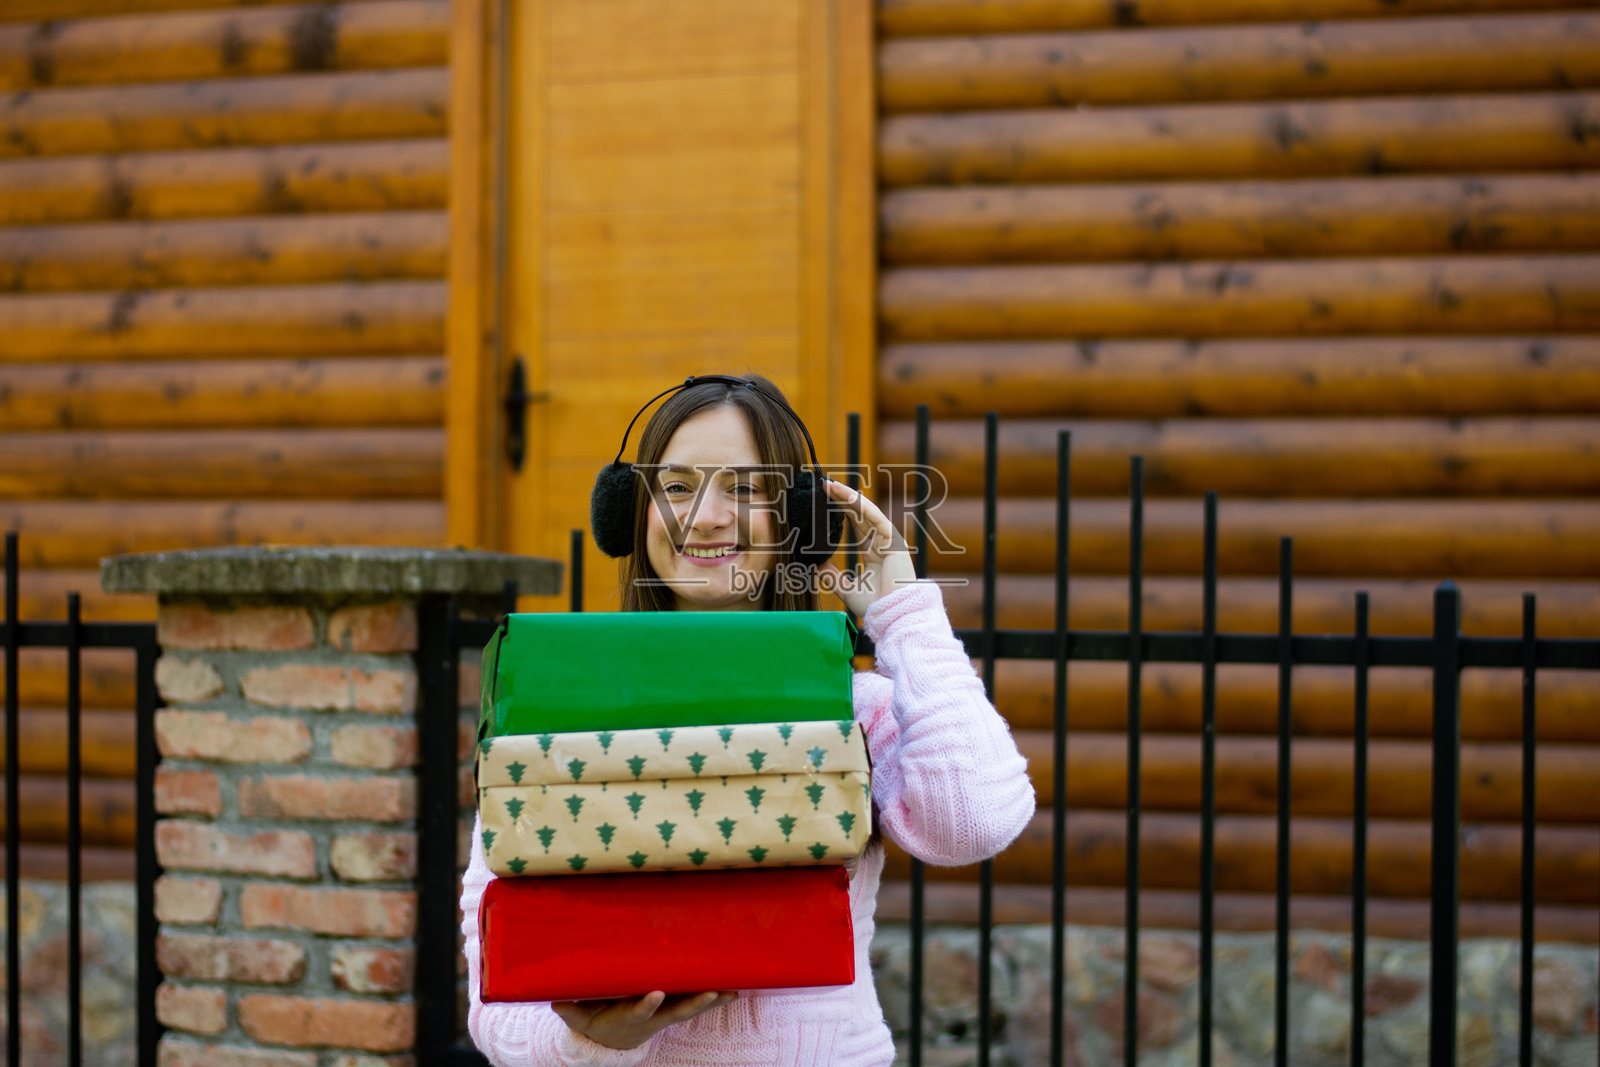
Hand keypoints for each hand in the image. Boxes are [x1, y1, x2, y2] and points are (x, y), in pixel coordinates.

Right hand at [551, 990, 735, 1049]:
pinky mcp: (674, 1007)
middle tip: (710, 994)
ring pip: (692, 1007)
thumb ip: (570, 1009)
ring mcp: (667, 1013)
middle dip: (694, 1003)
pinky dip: (716, 997)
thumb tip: (555, 998)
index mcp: (630, 1016)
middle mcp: (654, 1016)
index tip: (654, 993)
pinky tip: (736, 989)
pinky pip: (697, 1003)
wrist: (613, 1039)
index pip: (640, 1009)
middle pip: (677, 1010)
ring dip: (712, 1000)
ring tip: (732, 991)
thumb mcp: (580, 1017)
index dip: (647, 1003)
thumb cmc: (596, 1021)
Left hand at [819, 478, 918, 617]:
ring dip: (848, 497)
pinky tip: (847, 497)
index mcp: (873, 552)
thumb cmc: (877, 606)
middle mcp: (881, 542)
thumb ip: (833, 578)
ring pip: (866, 512)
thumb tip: (817, 566)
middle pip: (859, 513)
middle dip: (842, 498)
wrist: (893, 616)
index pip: (855, 524)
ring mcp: (888, 540)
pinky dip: (862, 506)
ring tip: (830, 485)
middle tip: (823, 484)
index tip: (824, 499)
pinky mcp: (893, 541)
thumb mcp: (847, 590)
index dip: (841, 510)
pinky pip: (876, 518)